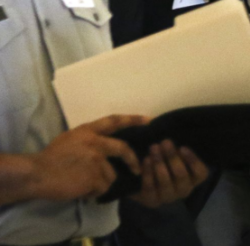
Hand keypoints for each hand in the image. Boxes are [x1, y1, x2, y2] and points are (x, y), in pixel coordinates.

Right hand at [28, 114, 147, 200]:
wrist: (37, 173)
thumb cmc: (50, 157)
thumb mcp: (70, 138)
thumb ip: (89, 139)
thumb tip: (104, 144)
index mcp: (88, 131)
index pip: (115, 121)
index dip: (133, 119)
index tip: (149, 120)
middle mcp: (96, 143)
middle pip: (123, 149)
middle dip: (133, 160)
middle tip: (137, 168)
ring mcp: (97, 161)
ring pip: (111, 174)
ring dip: (101, 182)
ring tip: (84, 183)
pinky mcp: (95, 178)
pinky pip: (102, 187)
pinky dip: (94, 192)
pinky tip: (82, 190)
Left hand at [130, 140, 208, 207]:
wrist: (143, 178)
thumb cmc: (164, 161)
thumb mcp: (174, 154)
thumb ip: (179, 148)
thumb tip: (179, 132)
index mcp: (193, 179)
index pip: (201, 173)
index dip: (193, 161)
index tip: (182, 147)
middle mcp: (184, 190)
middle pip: (181, 176)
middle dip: (172, 157)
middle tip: (164, 142)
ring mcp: (168, 197)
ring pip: (165, 182)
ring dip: (159, 163)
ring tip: (153, 148)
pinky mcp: (152, 201)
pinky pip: (150, 188)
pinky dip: (148, 173)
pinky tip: (145, 160)